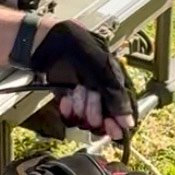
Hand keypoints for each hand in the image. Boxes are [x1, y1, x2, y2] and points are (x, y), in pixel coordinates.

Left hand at [30, 21, 136, 139]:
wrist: (46, 42)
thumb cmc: (77, 46)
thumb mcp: (102, 68)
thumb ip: (115, 94)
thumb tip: (129, 121)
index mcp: (115, 81)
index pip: (123, 108)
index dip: (120, 121)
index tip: (116, 132)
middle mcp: (101, 90)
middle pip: (104, 118)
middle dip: (97, 115)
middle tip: (93, 115)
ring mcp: (83, 96)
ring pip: (86, 118)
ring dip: (81, 109)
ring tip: (77, 93)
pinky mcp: (66, 99)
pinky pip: (69, 115)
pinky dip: (67, 110)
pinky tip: (66, 98)